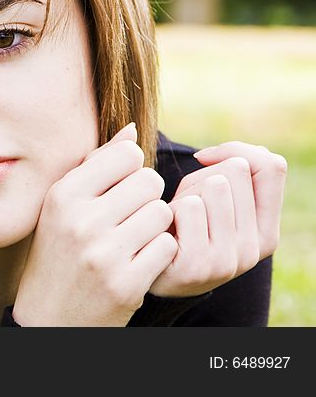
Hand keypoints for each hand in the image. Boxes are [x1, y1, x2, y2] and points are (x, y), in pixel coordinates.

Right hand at [12, 123, 177, 325]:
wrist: (50, 317)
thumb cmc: (59, 251)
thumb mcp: (63, 205)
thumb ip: (97, 165)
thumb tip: (133, 129)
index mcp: (63, 195)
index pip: (126, 155)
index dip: (132, 169)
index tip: (120, 188)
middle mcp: (80, 221)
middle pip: (150, 181)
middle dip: (147, 196)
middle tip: (131, 215)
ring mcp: (104, 253)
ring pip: (162, 214)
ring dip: (157, 226)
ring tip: (135, 238)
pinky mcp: (127, 283)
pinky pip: (167, 247)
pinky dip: (160, 253)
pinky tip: (140, 260)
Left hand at [150, 142, 286, 297]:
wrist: (146, 268)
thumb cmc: (181, 222)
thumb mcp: (211, 193)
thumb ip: (230, 167)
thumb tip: (220, 157)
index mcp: (266, 232)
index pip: (272, 167)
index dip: (236, 151)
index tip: (207, 161)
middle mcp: (254, 249)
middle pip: (236, 170)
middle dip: (203, 177)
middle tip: (188, 207)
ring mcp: (229, 261)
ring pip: (215, 185)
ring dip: (186, 194)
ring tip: (177, 220)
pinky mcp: (199, 266)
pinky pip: (190, 207)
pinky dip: (170, 209)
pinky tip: (164, 232)